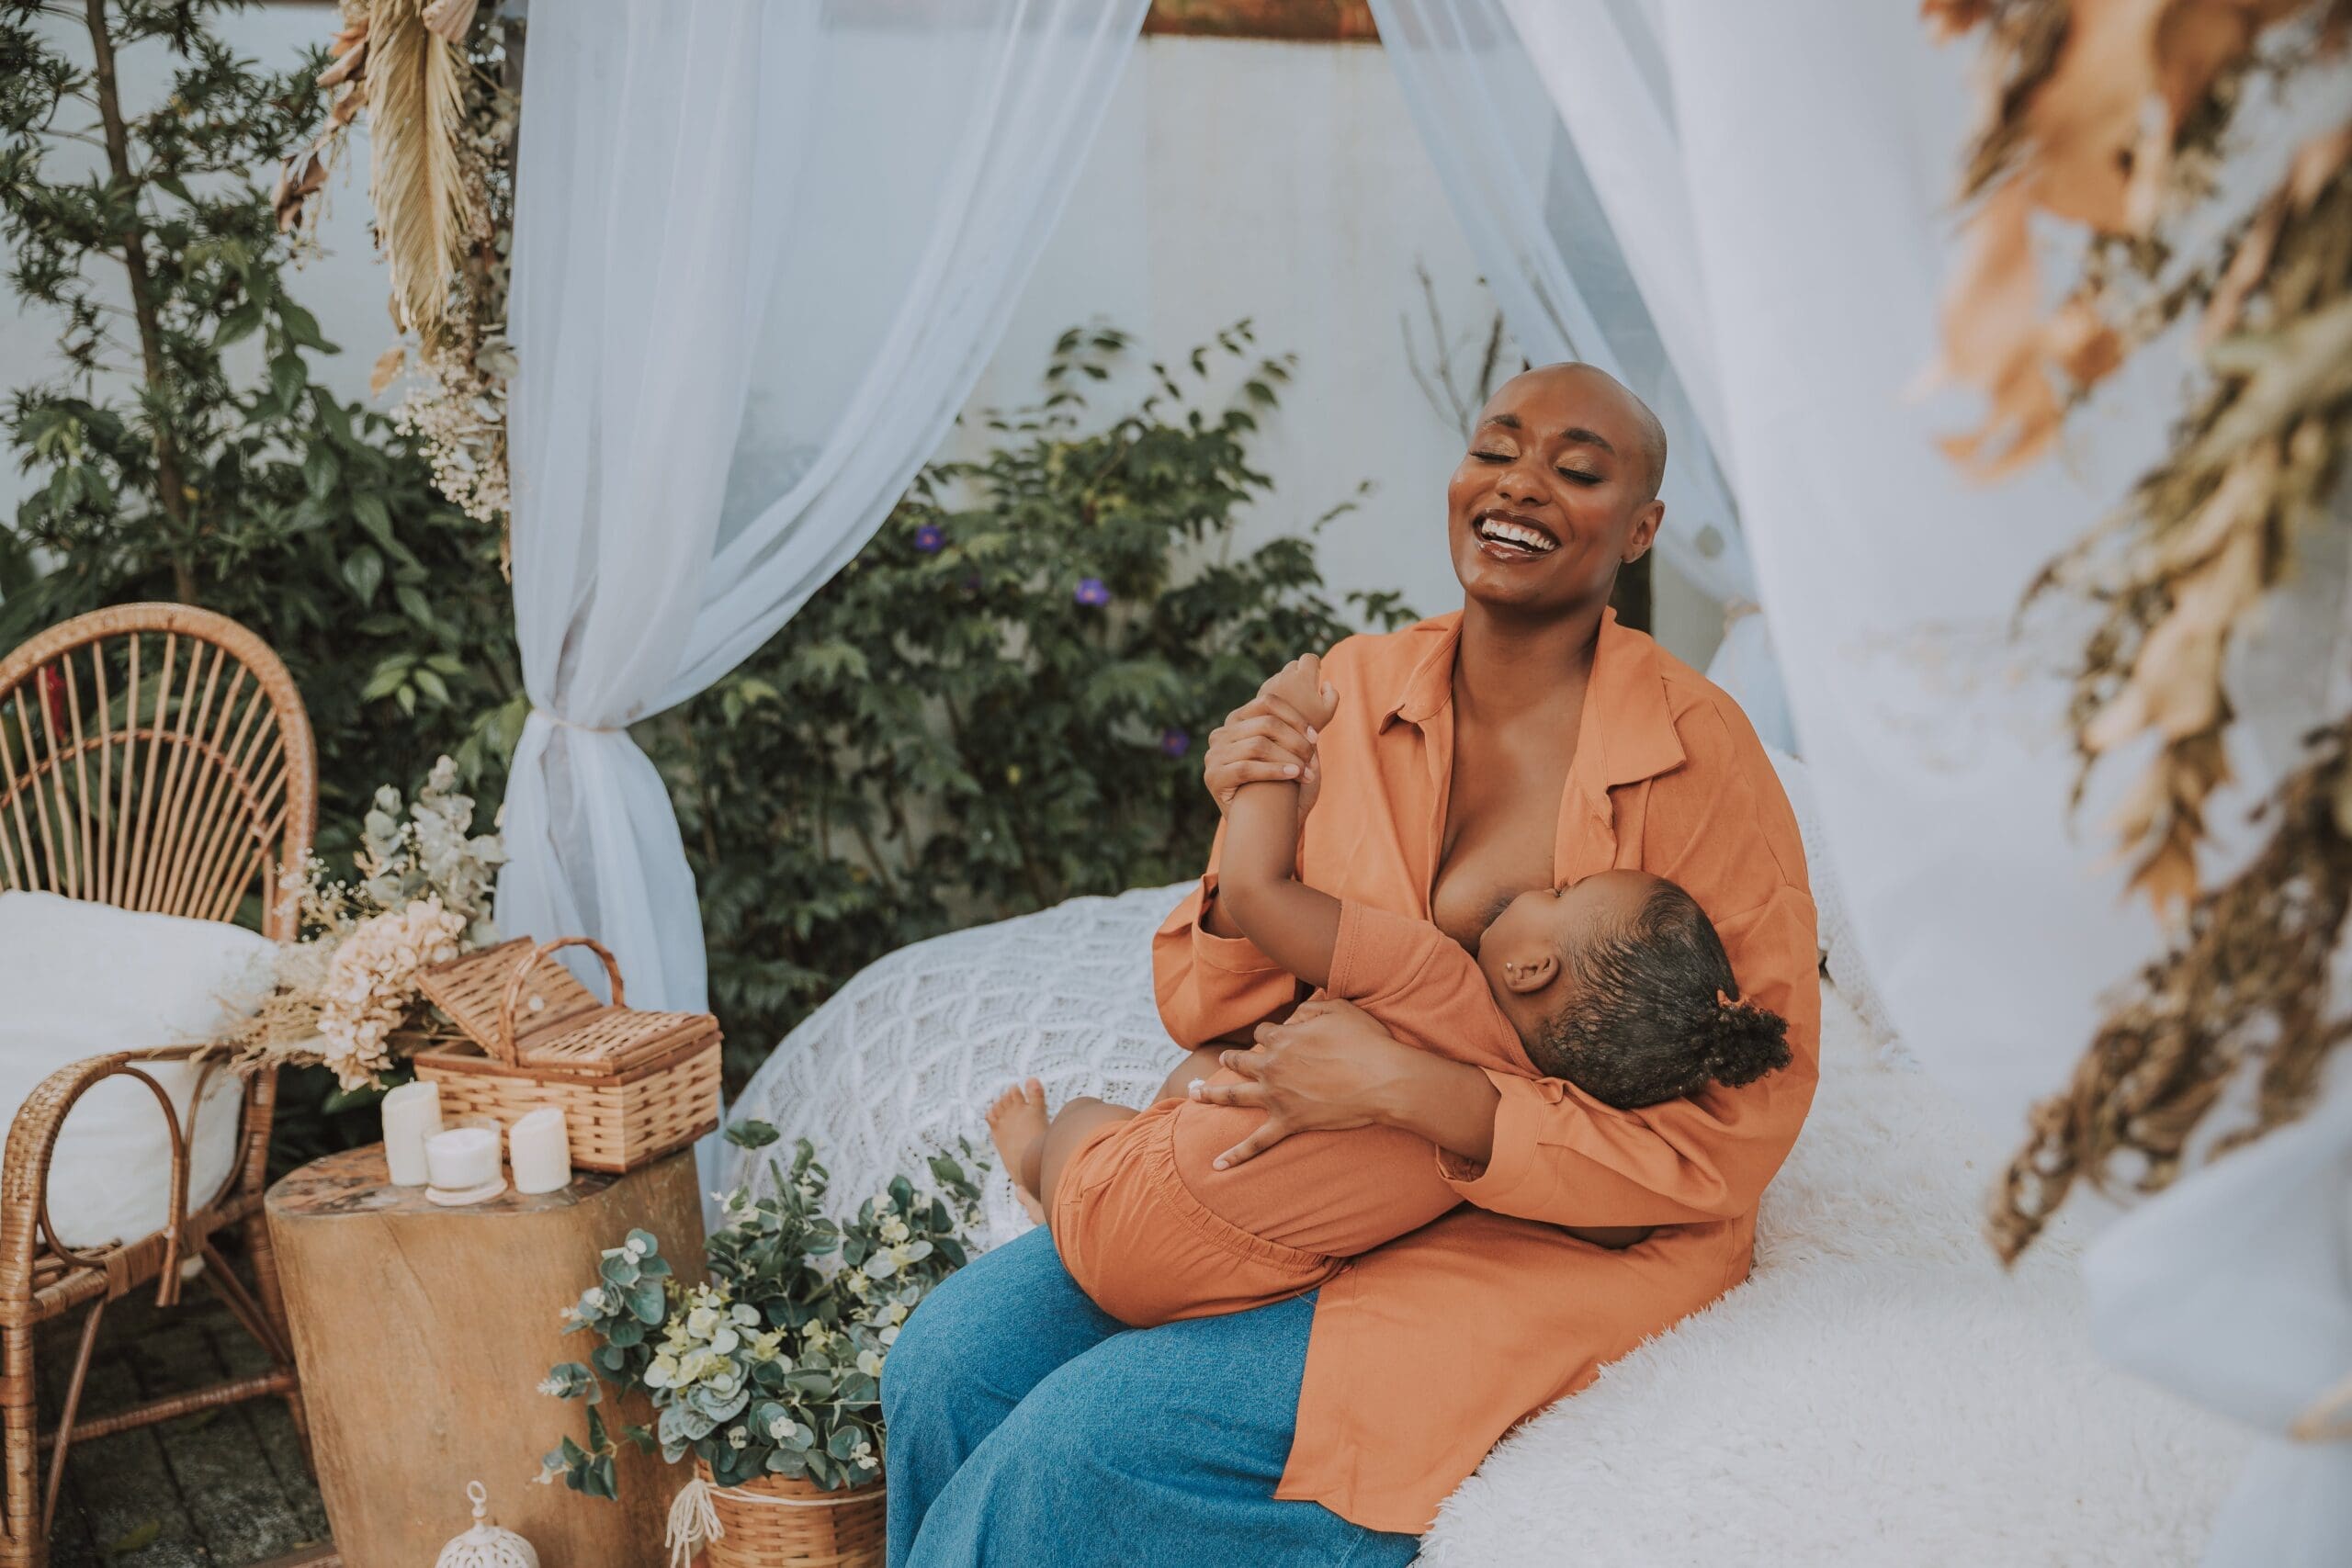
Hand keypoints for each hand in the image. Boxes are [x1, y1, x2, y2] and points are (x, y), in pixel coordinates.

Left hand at [1187, 998, 1429, 1167]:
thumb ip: (1311, 1006)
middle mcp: (1271, 1066)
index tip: (1283, 1037)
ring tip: (1194, 1094)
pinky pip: (1256, 1143)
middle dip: (1231, 1058)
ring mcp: (1276, 1096)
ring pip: (1233, 1095)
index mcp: (1282, 1038)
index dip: (1272, 1034)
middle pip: (1241, 1060)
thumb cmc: (1366, 1041)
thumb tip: (1296, 1013)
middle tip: (1223, 1057)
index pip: (1264, 1033)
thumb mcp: (1339, 1008)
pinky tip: (1217, 1165)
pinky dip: (1236, 1155)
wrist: (1382, 1080)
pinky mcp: (1288, 1122)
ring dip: (1211, 1094)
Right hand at [1202, 654, 1338, 825]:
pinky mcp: (1212, 777)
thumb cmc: (1282, 787)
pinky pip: (1245, 768)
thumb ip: (1295, 726)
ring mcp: (1213, 755)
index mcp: (1236, 721)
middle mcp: (1221, 734)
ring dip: (1288, 758)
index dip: (1295, 717)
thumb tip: (1327, 689)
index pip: (1267, 702)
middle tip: (1313, 757)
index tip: (1315, 737)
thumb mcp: (1290, 751)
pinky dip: (1274, 771)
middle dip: (1295, 740)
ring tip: (1306, 771)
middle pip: (1265, 723)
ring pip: (1257, 745)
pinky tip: (1293, 776)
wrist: (1265, 826)